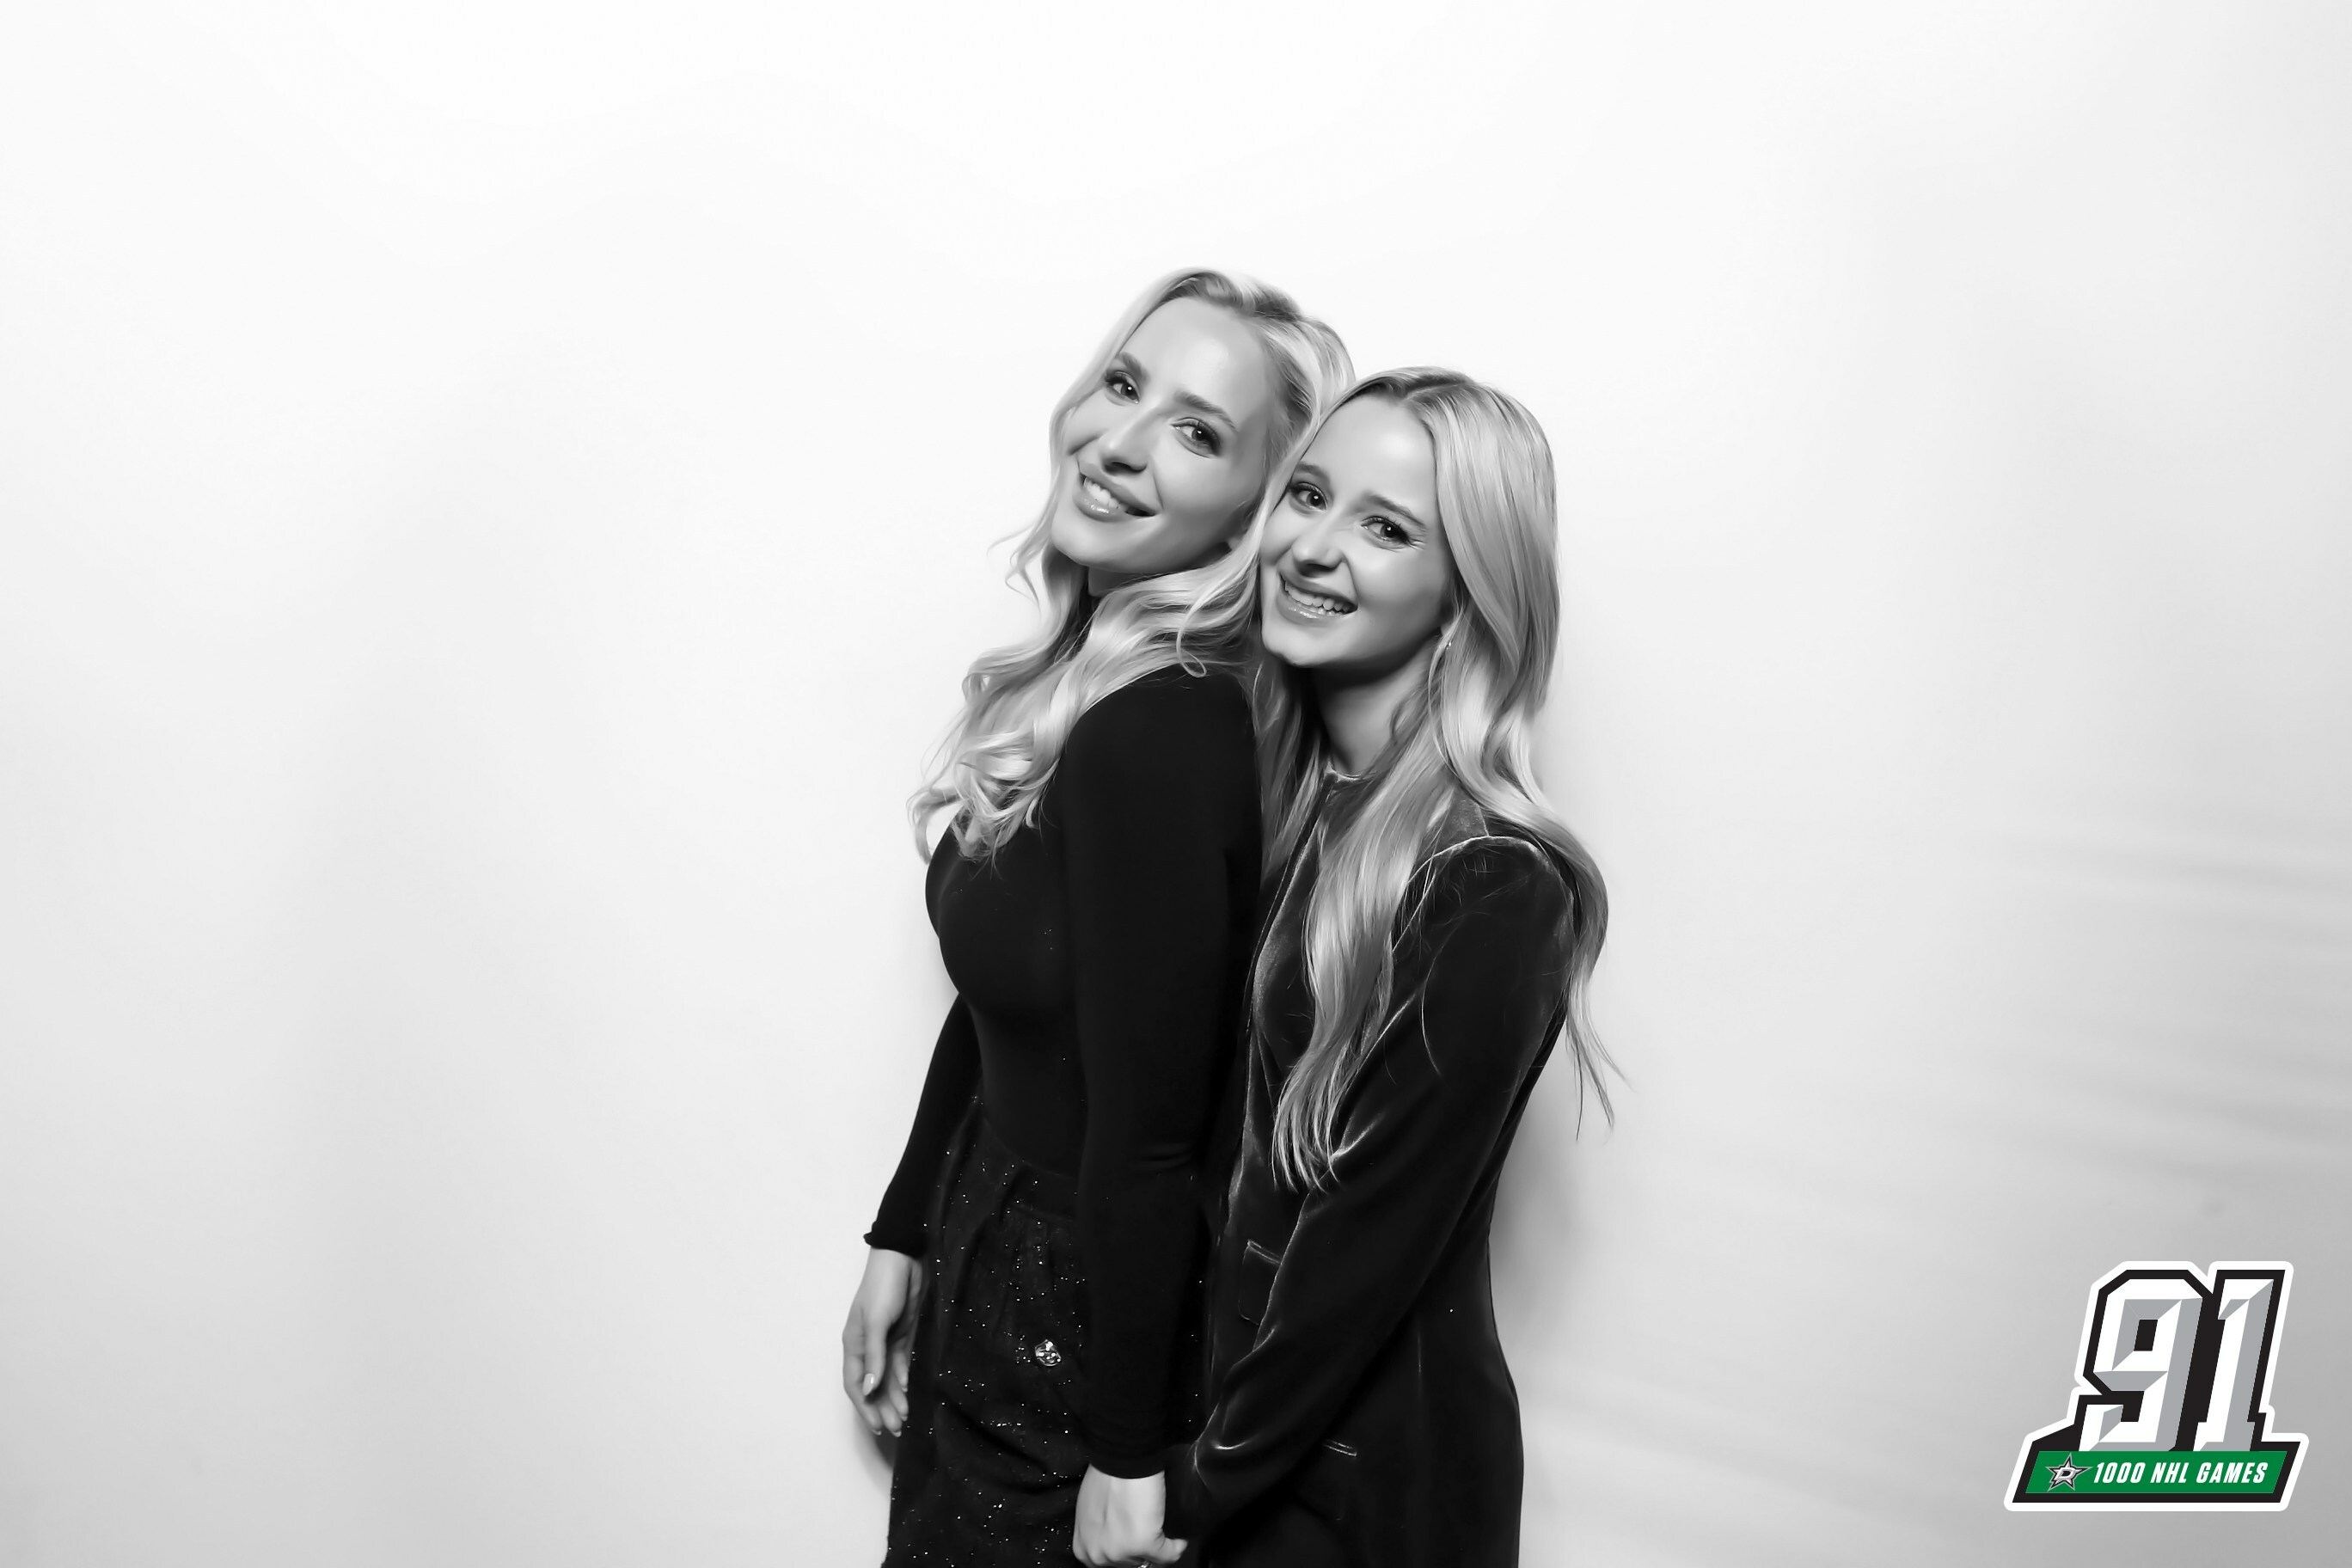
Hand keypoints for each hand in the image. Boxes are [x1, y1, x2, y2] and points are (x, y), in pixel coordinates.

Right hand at [842, 1247, 924, 1435]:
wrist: (904, 1257)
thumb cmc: (883, 1286)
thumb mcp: (876, 1322)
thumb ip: (874, 1356)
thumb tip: (869, 1390)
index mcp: (854, 1344)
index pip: (856, 1385)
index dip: (865, 1408)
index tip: (877, 1427)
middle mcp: (868, 1347)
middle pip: (873, 1385)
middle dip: (882, 1408)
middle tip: (897, 1428)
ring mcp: (885, 1341)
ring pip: (888, 1377)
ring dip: (895, 1397)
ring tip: (906, 1416)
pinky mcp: (902, 1334)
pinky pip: (901, 1363)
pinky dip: (904, 1377)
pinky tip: (909, 1390)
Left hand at [1072, 1466, 1185, 1565]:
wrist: (1123, 1459)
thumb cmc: (1107, 1476)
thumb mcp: (1093, 1511)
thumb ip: (1101, 1529)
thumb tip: (1118, 1531)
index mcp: (1083, 1549)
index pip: (1113, 1560)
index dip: (1127, 1546)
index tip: (1138, 1534)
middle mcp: (1098, 1557)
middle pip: (1131, 1562)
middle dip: (1143, 1546)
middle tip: (1151, 1526)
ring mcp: (1120, 1554)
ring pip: (1150, 1559)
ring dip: (1160, 1543)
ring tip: (1162, 1524)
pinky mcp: (1144, 1545)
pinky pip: (1170, 1554)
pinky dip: (1179, 1544)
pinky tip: (1179, 1533)